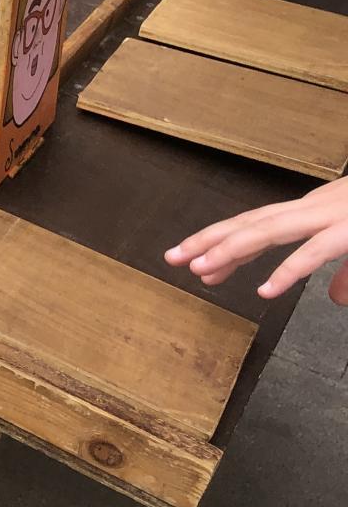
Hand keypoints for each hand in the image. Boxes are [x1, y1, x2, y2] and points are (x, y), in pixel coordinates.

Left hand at [165, 177, 347, 302]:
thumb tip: (335, 297)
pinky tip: (266, 290)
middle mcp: (315, 208)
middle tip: (174, 258)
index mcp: (314, 210)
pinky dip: (287, 270)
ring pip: (269, 230)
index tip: (196, 260)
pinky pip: (314, 251)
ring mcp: (330, 216)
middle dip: (209, 240)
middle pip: (251, 223)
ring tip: (200, 267)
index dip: (224, 241)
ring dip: (230, 249)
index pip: (259, 224)